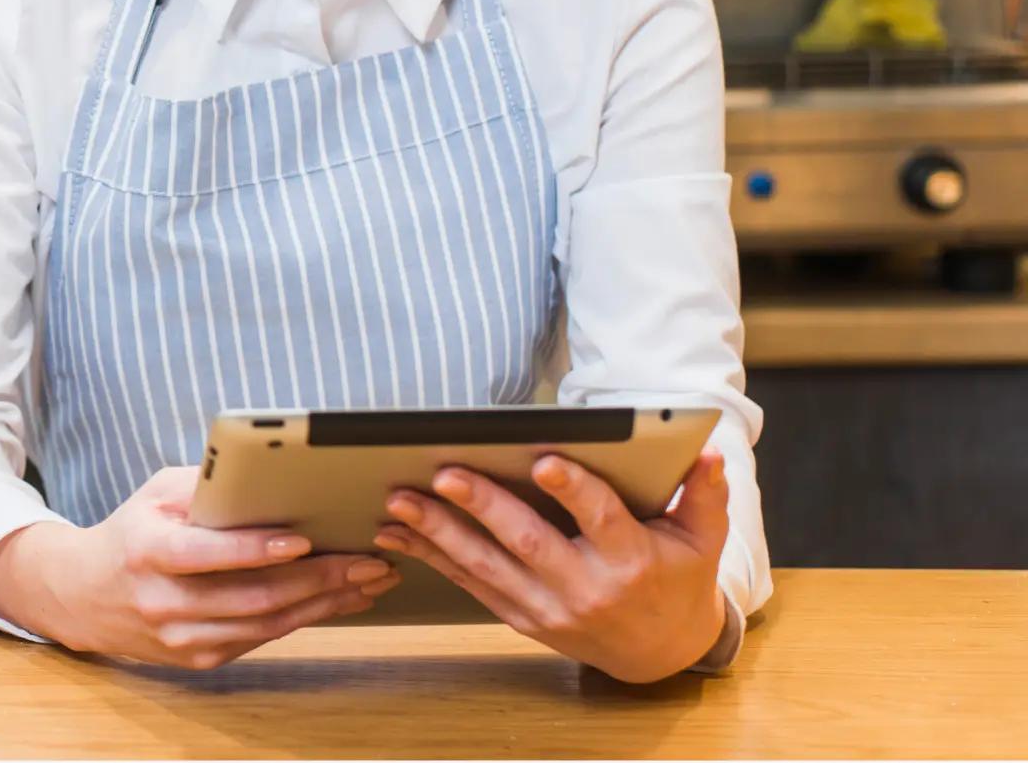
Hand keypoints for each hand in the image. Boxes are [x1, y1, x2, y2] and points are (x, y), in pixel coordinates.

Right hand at [0, 466, 398, 668]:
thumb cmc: (132, 532)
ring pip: (266, 624)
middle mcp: (164, 603)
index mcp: (149, 552)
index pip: (207, 555)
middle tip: (366, 559)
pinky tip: (338, 599)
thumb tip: (270, 477)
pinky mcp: (200, 658)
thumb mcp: (156, 494)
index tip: (301, 538)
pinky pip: (263, 639)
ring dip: (324, 602)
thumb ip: (207, 486)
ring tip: (368, 579)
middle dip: (318, 578)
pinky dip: (306, 618)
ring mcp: (182, 638)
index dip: (255, 549)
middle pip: (252, 596)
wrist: (85, 596)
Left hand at [373, 450, 730, 683]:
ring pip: (487, 566)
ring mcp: (548, 608)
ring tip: (399, 500)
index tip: (543, 460)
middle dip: (483, 506)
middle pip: (529, 543)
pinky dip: (432, 558)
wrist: (661, 653)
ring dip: (439, 532)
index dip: (574, 490)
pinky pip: (471, 585)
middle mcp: (586, 588)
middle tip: (444, 472)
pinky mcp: (522, 618)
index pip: (600, 520)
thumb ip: (704, 495)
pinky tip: (397, 533)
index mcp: (631, 561)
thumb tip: (708, 451)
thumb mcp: (702, 539)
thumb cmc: (677, 578)